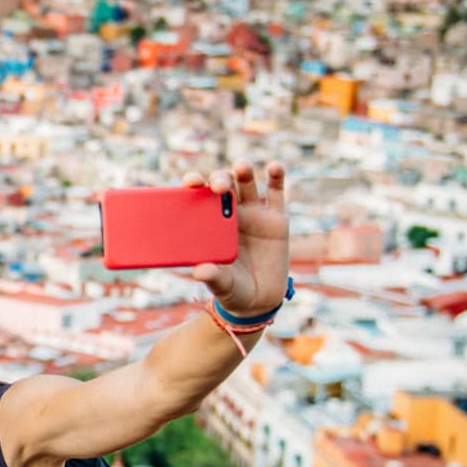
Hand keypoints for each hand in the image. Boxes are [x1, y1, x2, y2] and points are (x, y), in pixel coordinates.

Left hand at [185, 161, 288, 316]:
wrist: (260, 299)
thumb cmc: (232, 289)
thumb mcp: (222, 285)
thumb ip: (212, 276)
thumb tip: (199, 272)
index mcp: (208, 223)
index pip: (198, 196)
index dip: (194, 184)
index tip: (190, 183)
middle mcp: (230, 213)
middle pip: (223, 185)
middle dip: (220, 179)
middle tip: (218, 186)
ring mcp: (254, 213)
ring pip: (247, 184)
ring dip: (244, 172)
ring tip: (241, 167)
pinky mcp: (276, 219)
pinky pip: (276, 193)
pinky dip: (277, 177)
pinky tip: (275, 167)